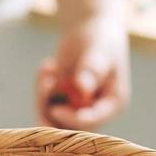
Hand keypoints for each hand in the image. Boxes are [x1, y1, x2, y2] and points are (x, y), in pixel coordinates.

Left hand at [37, 14, 129, 129]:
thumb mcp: (99, 51)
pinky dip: (41, 89)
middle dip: (52, 107)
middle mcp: (97, 112)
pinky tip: (48, 66)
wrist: (90, 29)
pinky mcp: (62, 103)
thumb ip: (92, 69)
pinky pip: (45, 106)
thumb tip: (82, 87)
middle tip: (46, 81)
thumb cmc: (100, 38)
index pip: (94, 121)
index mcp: (114, 104)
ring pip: (53, 119)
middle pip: (70, 126)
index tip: (55, 109)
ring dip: (43, 96)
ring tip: (48, 68)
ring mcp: (78, 109)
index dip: (73, 120)